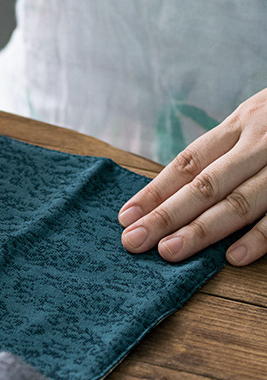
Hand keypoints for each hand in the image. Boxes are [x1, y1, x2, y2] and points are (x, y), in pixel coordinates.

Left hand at [119, 88, 266, 265]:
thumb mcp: (254, 121)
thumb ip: (221, 152)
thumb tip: (169, 194)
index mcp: (240, 125)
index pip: (188, 162)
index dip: (155, 191)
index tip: (125, 216)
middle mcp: (261, 142)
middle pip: (206, 184)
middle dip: (167, 215)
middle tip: (134, 241)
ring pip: (241, 200)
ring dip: (204, 230)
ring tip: (170, 252)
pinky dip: (261, 237)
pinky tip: (234, 258)